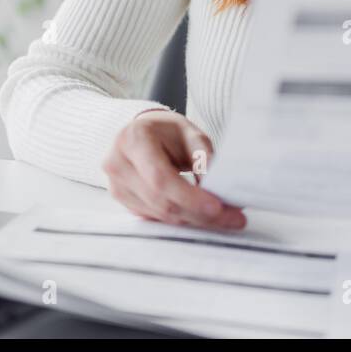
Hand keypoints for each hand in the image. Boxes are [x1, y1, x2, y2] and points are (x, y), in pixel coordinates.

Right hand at [103, 109, 245, 229]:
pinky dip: (182, 219)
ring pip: (160, 214)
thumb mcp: (190, 134)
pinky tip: (202, 216)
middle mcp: (118, 164)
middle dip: (199, 213)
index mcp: (133, 140)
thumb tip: (219, 189)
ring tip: (226, 217)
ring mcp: (116, 185)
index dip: (189, 197)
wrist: (142, 132)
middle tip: (234, 218)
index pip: (160, 178)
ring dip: (194, 220)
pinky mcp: (122, 201)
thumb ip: (203, 158)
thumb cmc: (167, 131)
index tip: (218, 208)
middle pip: (161, 201)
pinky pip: (156, 218)